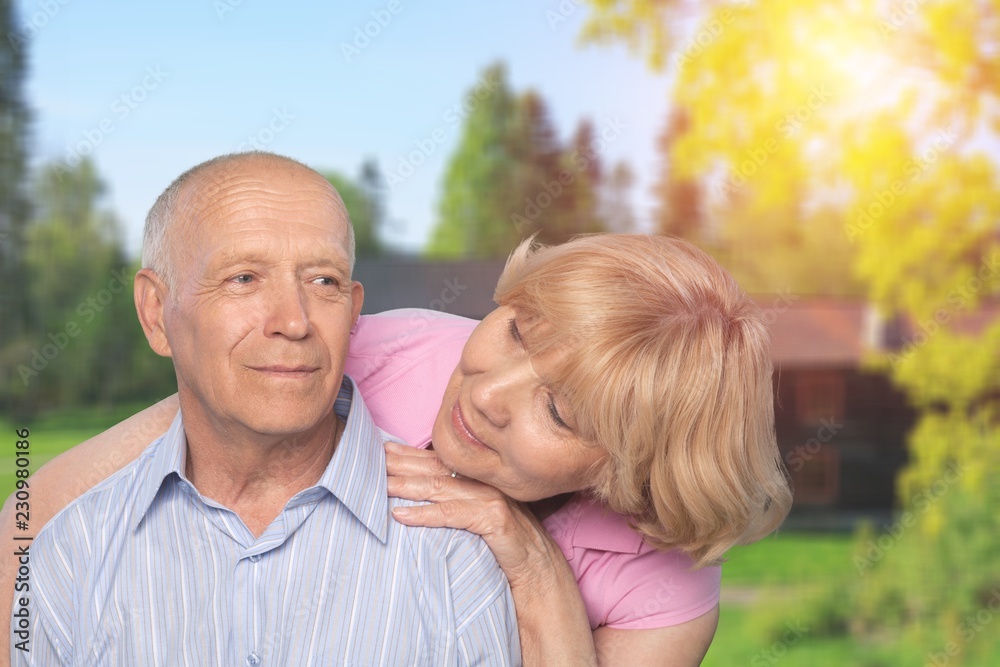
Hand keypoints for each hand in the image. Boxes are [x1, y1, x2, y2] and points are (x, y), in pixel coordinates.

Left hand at [384, 441, 564, 589]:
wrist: (540, 572)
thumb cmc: (506, 546)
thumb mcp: (479, 518)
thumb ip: (456, 502)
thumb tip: (417, 495)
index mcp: (480, 478)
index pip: (437, 460)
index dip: (408, 454)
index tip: (380, 449)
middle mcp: (485, 482)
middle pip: (433, 469)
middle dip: (399, 464)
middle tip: (368, 460)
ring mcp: (490, 498)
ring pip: (438, 487)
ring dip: (404, 486)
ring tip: (377, 486)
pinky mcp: (494, 518)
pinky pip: (451, 514)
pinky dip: (423, 515)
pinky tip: (401, 516)